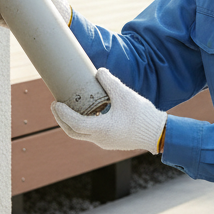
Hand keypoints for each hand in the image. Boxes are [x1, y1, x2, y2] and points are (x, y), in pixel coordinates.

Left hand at [51, 69, 166, 152]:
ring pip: (81, 134)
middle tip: (56, 105)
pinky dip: (83, 124)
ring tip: (69, 107)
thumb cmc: (142, 115)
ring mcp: (104, 142)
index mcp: (101, 130)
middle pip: (73, 132)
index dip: (63, 113)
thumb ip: (109, 81)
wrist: (158, 133)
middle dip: (61, 119)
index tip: (56, 103)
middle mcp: (100, 139)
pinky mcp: (110, 142)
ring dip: (72, 122)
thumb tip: (98, 71)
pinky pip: (91, 134)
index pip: (74, 123)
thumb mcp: (124, 94)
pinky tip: (87, 113)